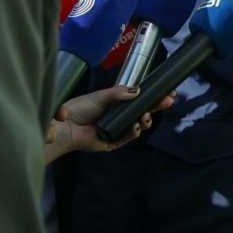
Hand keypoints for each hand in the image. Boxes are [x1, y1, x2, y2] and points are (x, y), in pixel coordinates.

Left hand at [44, 85, 173, 164]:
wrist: (66, 126)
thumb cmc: (80, 108)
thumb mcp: (101, 96)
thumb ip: (119, 93)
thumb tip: (138, 90)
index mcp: (118, 104)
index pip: (140, 100)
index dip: (154, 97)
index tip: (167, 93)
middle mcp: (119, 117)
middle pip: (143, 112)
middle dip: (156, 107)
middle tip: (167, 102)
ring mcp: (117, 129)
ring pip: (139, 126)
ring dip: (146, 120)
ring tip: (145, 117)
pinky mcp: (113, 142)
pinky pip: (128, 138)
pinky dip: (134, 132)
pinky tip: (136, 127)